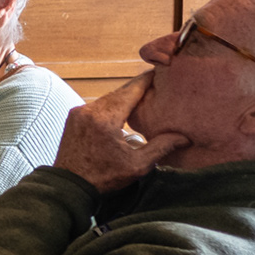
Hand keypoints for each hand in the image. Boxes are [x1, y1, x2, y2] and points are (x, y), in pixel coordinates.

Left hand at [54, 72, 186, 191]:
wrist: (70, 184)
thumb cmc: (104, 177)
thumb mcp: (138, 165)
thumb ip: (161, 147)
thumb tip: (184, 137)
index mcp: (105, 118)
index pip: (130, 91)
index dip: (145, 80)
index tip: (159, 70)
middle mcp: (89, 109)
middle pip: (119, 93)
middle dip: (137, 87)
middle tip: (156, 80)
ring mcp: (79, 112)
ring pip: (107, 99)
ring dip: (124, 97)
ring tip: (144, 95)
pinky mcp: (74, 118)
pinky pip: (97, 106)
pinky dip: (112, 105)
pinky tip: (124, 109)